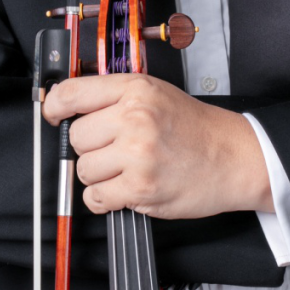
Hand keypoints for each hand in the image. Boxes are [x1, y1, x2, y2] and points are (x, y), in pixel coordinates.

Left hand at [42, 72, 272, 219]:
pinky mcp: (140, 188)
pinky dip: (106, 199)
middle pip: (77, 137)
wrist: (235, 157)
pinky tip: (127, 188)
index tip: (54, 116)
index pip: (72, 93)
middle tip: (117, 150)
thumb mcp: (157, 94)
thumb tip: (70, 104)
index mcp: (135, 90)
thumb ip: (116, 97)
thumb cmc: (196, 129)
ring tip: (129, 170)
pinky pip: (96, 198)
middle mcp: (134, 118)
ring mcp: (137, 154)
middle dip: (91, 148)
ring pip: (84, 170)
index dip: (54, 107)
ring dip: (100, 176)